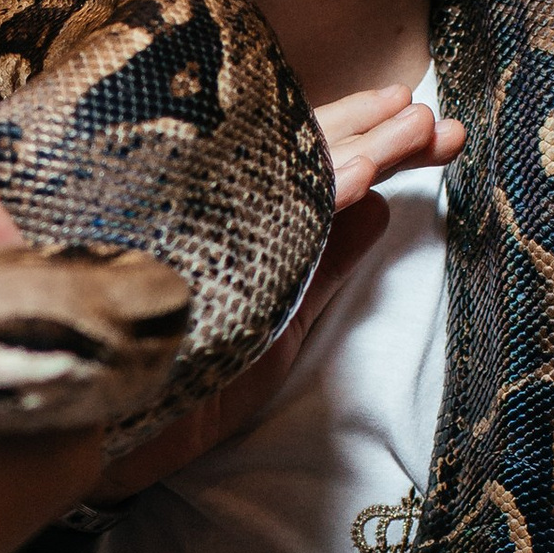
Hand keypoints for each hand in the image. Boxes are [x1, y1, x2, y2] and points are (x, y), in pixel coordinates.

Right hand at [95, 85, 465, 505]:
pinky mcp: (183, 247)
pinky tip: (362, 178)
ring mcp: (198, 222)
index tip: (426, 124)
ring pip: (287, 171)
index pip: (310, 164)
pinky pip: (259, 215)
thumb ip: (331, 261)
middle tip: (431, 114)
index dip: (370, 139)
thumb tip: (384, 205)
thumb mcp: (286, 315)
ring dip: (358, 149)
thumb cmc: (200, 380)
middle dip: (376, 134)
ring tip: (415, 126)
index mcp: (249, 222)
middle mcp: (222, 212)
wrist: (122, 439)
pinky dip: (313, 196)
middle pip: (304, 154)